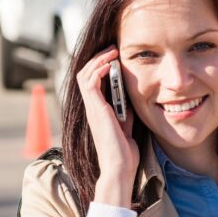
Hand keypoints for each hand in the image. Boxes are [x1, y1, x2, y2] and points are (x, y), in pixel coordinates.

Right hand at [76, 45, 139, 206]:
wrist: (120, 167)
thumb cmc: (125, 153)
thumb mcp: (127, 126)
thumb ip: (126, 112)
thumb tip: (133, 99)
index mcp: (99, 110)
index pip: (93, 82)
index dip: (101, 67)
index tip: (116, 57)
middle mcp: (92, 108)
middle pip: (85, 74)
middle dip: (98, 59)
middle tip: (113, 49)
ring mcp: (92, 108)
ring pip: (85, 75)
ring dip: (98, 60)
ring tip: (112, 51)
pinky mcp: (96, 110)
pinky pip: (90, 83)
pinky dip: (99, 69)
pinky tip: (110, 64)